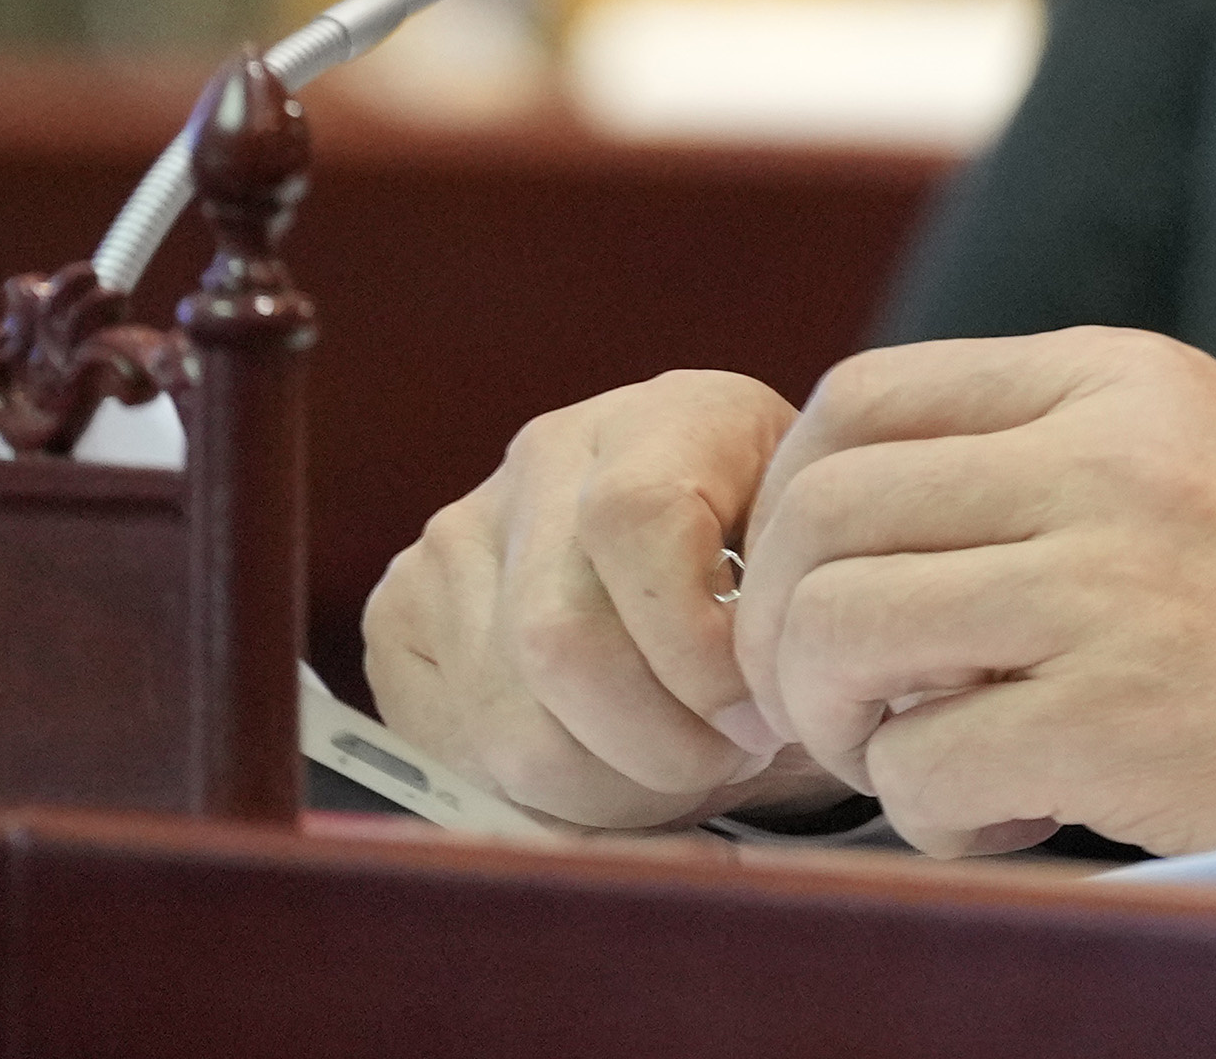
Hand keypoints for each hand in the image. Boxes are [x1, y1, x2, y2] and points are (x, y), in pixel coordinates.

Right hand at [361, 367, 825, 828]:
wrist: (706, 577)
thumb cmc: (775, 587)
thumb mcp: (814, 578)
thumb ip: (796, 620)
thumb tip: (758, 715)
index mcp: (671, 416)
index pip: (636, 520)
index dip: (695, 650)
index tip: (757, 717)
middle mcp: (549, 456)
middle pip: (560, 638)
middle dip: (660, 746)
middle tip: (723, 762)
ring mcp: (461, 533)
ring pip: (512, 723)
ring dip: (612, 787)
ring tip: (677, 770)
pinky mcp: (402, 612)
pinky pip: (462, 750)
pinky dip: (544, 799)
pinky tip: (606, 769)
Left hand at [732, 328, 1215, 856]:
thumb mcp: (1191, 450)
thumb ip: (1044, 454)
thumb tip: (848, 514)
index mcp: (1111, 383)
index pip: (859, 398)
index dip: (790, 502)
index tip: (811, 585)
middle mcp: (1100, 461)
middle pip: (820, 514)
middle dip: (783, 627)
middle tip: (834, 701)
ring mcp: (1109, 585)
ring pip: (840, 632)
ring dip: (839, 722)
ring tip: (912, 755)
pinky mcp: (1121, 714)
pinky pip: (923, 767)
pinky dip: (931, 814)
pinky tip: (1008, 814)